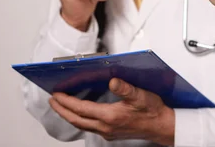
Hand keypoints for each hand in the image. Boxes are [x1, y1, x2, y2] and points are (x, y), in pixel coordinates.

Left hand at [50, 78, 174, 144]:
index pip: (81, 109)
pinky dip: (80, 119)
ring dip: (69, 115)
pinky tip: (80, 113)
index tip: (56, 94)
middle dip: (61, 110)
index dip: (66, 101)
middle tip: (52, 100)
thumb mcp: (140, 95)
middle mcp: (105, 127)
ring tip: (61, 106)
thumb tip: (113, 81)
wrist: (162, 126)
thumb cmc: (152, 110)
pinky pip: (89, 127)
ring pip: (82, 124)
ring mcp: (107, 132)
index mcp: (110, 116)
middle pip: (76, 119)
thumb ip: (125, 88)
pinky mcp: (111, 133)